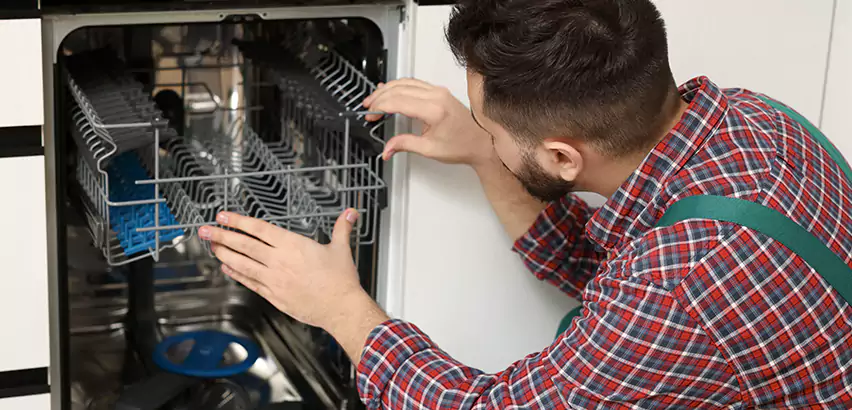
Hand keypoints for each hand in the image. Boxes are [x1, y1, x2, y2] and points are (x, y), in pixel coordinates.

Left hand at [197, 210, 388, 358]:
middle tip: (206, 230)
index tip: (224, 216)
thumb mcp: (341, 249)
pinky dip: (237, 275)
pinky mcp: (274, 295)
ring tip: (212, 247)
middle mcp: (279, 261)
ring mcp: (274, 279)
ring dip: (224, 254)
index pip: (259, 229)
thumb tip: (350, 214)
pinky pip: (250, 283)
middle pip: (244, 245)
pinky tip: (227, 269)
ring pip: (242, 264)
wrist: (340, 308)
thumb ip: (342, 228)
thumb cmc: (340, 281)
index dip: (238, 221)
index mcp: (293, 246)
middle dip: (222, 236)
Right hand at [363, 78, 492, 165]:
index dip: (380, 107)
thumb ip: (405, 145)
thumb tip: (387, 149)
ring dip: (387, 89)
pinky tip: (389, 90)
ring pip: (405, 83)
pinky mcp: (439, 92)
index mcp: (434, 109)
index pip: (398, 101)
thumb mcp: (430, 149)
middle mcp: (437, 96)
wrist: (481, 142)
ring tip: (374, 99)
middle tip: (368, 108)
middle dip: (379, 97)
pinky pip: (414, 83)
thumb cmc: (462, 145)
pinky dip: (398, 86)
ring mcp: (438, 91)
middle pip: (399, 89)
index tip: (371, 115)